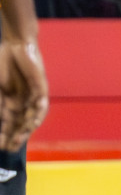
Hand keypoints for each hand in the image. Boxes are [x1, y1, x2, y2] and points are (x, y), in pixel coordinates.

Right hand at [0, 38, 46, 152]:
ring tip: (19, 139)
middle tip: (9, 148)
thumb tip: (2, 120)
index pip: (9, 122)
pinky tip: (33, 124)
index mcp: (11, 101)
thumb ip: (0, 105)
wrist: (17, 45)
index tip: (0, 147)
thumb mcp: (0, 90)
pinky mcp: (41, 88)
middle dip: (15, 136)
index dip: (5, 134)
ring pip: (31, 116)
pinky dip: (38, 114)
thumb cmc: (4, 64)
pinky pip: (41, 103)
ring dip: (26, 129)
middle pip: (20, 122)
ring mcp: (33, 95)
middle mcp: (23, 101)